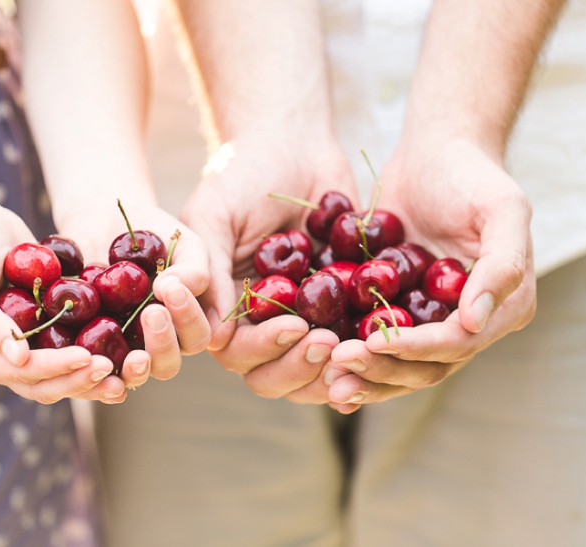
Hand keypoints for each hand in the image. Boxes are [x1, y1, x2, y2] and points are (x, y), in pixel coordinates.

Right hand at [0, 201, 138, 404]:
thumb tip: (18, 358)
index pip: (18, 373)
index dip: (54, 369)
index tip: (86, 357)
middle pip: (42, 386)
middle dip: (77, 381)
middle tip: (111, 369)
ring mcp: (22, 355)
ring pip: (60, 380)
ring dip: (90, 381)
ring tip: (123, 376)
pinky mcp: (43, 340)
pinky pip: (70, 358)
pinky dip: (93, 362)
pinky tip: (123, 359)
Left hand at [56, 202, 211, 380]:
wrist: (103, 220)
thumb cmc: (152, 232)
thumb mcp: (181, 243)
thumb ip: (193, 267)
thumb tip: (175, 290)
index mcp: (182, 323)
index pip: (195, 336)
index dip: (188, 320)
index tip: (173, 289)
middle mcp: (153, 343)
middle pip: (166, 364)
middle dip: (162, 344)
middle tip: (152, 312)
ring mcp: (118, 348)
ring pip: (130, 375)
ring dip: (134, 369)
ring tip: (132, 354)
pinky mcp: (83, 345)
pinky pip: (86, 366)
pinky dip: (88, 366)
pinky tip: (86, 354)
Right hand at [181, 133, 358, 398]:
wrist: (293, 144)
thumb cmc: (244, 174)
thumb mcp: (215, 214)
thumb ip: (210, 271)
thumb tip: (212, 335)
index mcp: (220, 306)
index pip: (231, 351)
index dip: (260, 349)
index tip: (292, 325)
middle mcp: (256, 322)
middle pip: (268, 374)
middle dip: (295, 366)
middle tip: (323, 339)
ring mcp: (297, 319)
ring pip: (307, 373)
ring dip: (325, 370)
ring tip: (348, 343)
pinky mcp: (336, 311)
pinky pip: (348, 347)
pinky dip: (360, 352)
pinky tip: (375, 341)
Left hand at [323, 138, 535, 412]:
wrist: (432, 154)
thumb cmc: (471, 174)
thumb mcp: (501, 208)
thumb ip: (500, 264)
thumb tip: (474, 322)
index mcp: (500, 309)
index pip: (456, 344)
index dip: (416, 349)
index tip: (375, 342)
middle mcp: (466, 324)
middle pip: (424, 367)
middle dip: (382, 370)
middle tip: (340, 363)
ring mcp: (427, 320)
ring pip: (395, 365)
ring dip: (363, 374)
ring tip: (326, 376)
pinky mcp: (393, 310)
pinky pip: (371, 343)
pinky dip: (350, 356)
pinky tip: (318, 361)